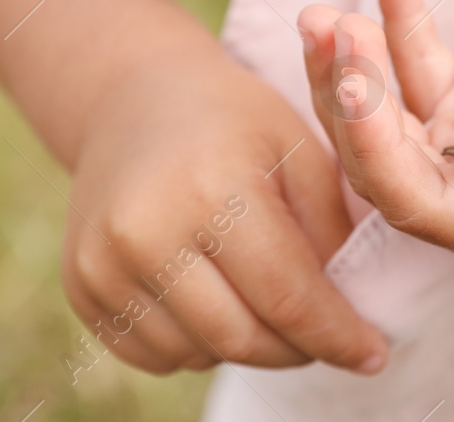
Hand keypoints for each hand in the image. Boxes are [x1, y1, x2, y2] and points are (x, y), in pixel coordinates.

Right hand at [61, 50, 387, 374]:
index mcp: (212, 187)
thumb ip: (331, 232)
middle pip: (241, 337)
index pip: (286, 295)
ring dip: (247, 346)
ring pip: (198, 354)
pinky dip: (198, 343)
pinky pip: (154, 354)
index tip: (374, 355)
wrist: (134, 97)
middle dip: (297, 350)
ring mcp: (102, 264)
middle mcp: (145, 231)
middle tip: (329, 337)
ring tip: (269, 303)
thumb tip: (352, 314)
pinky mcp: (80, 287)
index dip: (337, 336)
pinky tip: (218, 300)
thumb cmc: (235, 120)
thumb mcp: (301, 149)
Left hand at [298, 0, 453, 261]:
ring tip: (326, 9)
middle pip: (380, 153)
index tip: (352, 79)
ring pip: (389, 107)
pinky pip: (422, 66)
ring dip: (356, 57)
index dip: (373, 143)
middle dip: (345, 92)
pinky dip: (403, 22)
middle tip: (324, 27)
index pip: (410, 198)